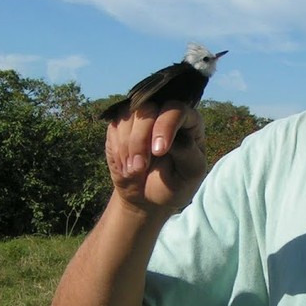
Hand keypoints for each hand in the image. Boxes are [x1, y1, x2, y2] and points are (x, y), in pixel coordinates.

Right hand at [104, 101, 206, 215]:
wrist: (148, 197)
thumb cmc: (175, 183)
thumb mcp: (190, 172)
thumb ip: (187, 151)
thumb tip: (170, 137)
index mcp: (188, 120)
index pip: (176, 109)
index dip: (165, 126)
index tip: (158, 151)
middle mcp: (164, 112)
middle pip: (147, 109)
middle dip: (140, 140)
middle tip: (140, 167)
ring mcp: (141, 117)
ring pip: (127, 117)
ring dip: (127, 148)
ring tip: (135, 171)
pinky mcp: (121, 125)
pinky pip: (114, 127)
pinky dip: (117, 149)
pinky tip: (126, 166)